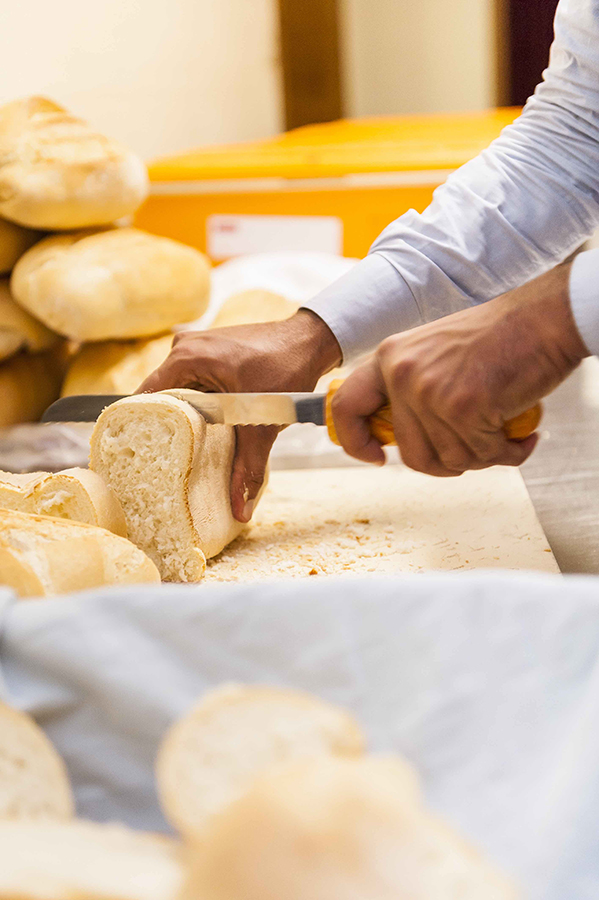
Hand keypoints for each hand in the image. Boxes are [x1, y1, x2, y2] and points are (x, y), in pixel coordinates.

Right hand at [137, 311, 340, 521]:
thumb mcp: (262, 425)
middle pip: (162, 397)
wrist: (311, 340)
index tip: (138, 454)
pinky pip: (194, 383)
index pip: (147, 398)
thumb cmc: (286, 369)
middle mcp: (185, 348)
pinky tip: (205, 427)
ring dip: (185, 417)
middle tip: (162, 461)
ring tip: (182, 449)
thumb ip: (247, 467)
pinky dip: (199, 404)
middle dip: (166, 427)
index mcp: (186, 358)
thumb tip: (239, 510)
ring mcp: (197, 347)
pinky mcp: (211, 352)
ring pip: (179, 391)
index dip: (142, 428)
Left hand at [330, 262, 587, 475]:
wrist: (544, 318)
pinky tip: (524, 436)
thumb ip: (410, 390)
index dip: (356, 442)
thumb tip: (398, 441)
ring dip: (483, 456)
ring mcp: (430, 391)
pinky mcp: (463, 407)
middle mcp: (402, 374)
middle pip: (412, 454)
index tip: (377, 458)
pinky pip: (483, 454)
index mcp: (390, 357)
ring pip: (451, 460)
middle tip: (478, 447)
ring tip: (505, 434)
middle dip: (449, 462)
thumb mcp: (434, 353)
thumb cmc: (499, 338)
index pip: (347, 406)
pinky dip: (509, 452)